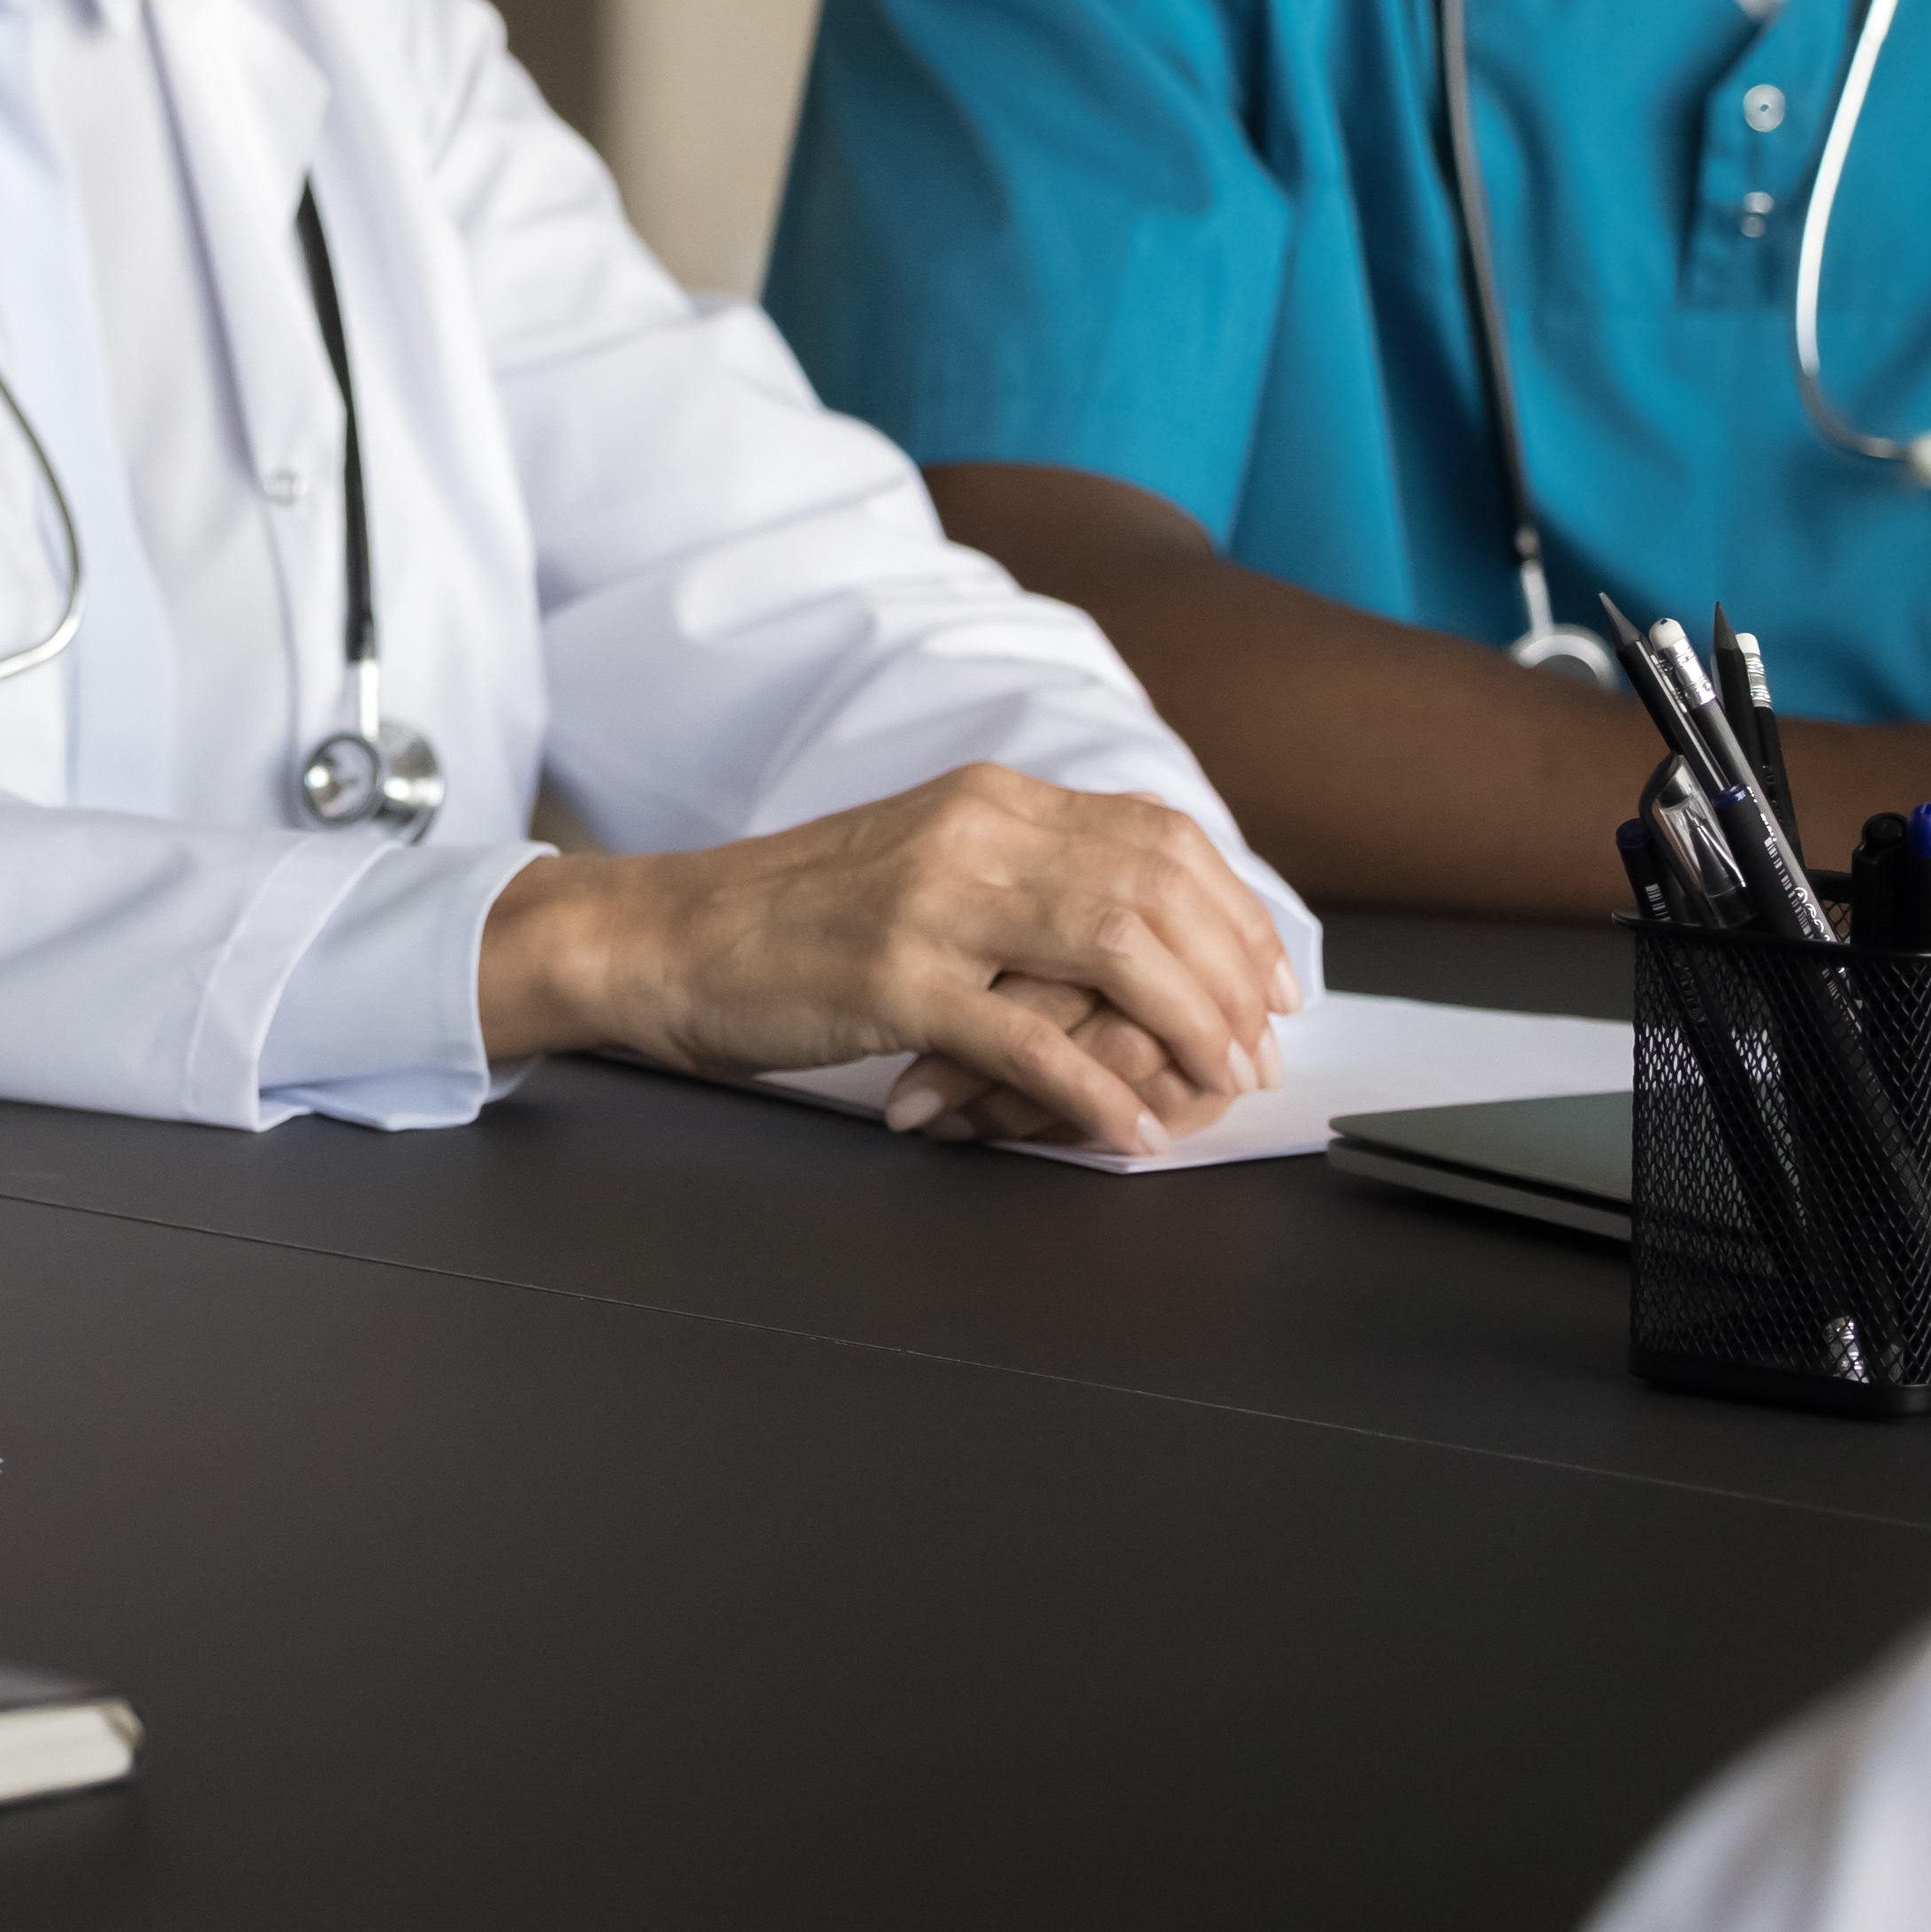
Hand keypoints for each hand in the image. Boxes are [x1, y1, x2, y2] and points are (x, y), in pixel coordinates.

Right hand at [491, 766, 1297, 1152]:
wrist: (659, 938)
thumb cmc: (786, 920)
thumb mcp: (920, 863)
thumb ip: (1017, 875)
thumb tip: (1132, 929)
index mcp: (988, 800)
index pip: (1157, 835)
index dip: (1236, 910)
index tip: (1270, 979)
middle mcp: (972, 832)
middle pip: (1157, 887)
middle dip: (1233, 975)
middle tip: (1260, 1046)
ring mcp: (931, 903)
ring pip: (1115, 949)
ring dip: (1189, 1026)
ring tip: (1219, 1083)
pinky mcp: (892, 981)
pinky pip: (1029, 1040)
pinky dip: (1098, 1093)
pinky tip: (1130, 1131)